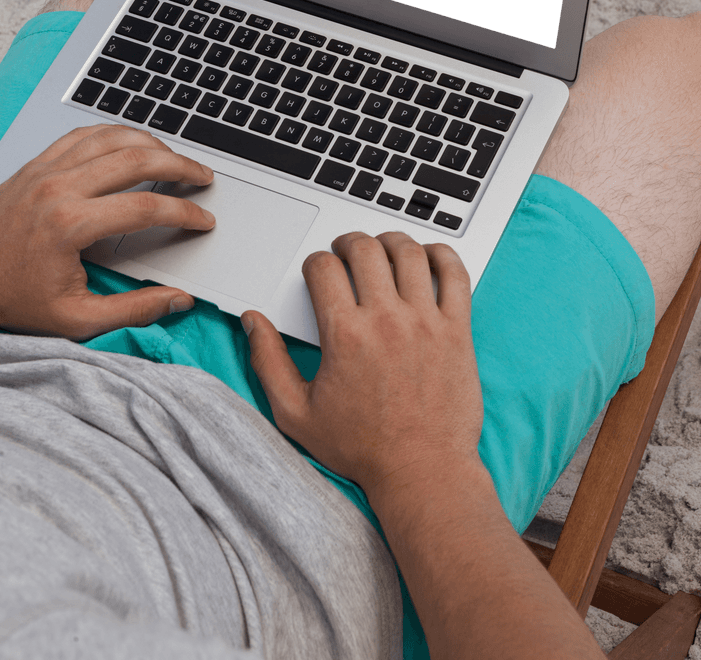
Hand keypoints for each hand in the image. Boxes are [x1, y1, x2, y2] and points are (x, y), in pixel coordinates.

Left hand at [0, 124, 214, 338]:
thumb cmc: (12, 296)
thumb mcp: (76, 319)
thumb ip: (134, 310)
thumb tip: (178, 300)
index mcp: (70, 225)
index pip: (146, 208)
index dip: (184, 213)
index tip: (202, 220)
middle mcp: (59, 189)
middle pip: (137, 160)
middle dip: (180, 165)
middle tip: (203, 177)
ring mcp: (46, 170)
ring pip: (113, 138)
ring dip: (152, 143)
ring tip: (176, 158)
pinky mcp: (37, 164)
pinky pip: (84, 134)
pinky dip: (116, 133)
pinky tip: (133, 143)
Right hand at [242, 230, 482, 498]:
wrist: (422, 471)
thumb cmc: (362, 448)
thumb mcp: (296, 413)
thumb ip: (268, 362)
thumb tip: (253, 323)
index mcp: (345, 335)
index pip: (324, 267)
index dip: (315, 262)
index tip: (318, 272)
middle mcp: (386, 320)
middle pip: (365, 249)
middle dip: (348, 242)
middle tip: (345, 253)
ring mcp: (426, 322)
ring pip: (409, 252)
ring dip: (390, 241)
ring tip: (382, 250)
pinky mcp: (457, 330)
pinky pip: (455, 274)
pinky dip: (441, 256)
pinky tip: (427, 258)